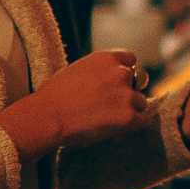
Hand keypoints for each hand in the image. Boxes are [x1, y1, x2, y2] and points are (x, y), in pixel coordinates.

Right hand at [6, 50, 148, 159]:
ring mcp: (127, 94)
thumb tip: (104, 81)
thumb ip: (98, 72)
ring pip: (140, 102)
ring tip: (109, 120)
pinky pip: (140, 122)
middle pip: (138, 80)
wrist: (49, 116)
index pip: (130, 60)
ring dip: (130, 110)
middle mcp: (121, 72)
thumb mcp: (77, 70)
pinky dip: (129, 127)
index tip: (117, 83)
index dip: (124, 72)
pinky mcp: (129, 116)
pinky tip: (113, 131)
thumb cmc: (54, 96)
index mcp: (107, 58)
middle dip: (127, 91)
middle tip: (111, 105)